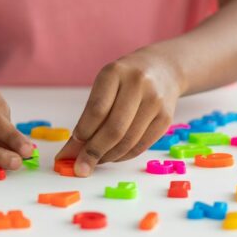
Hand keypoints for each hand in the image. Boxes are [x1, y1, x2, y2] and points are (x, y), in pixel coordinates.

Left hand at [57, 49, 182, 176]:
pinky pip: (142, 145)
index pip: (97, 110)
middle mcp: (137, 84)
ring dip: (108, 157)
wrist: (163, 69)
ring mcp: (155, 101)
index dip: (84, 132)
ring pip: (128, 140)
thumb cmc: (123, 81)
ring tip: (95, 162)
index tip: (72, 148)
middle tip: (80, 167)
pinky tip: (112, 156)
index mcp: (115, 73)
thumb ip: (88, 116)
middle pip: (114, 128)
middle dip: (94, 152)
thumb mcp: (104, 86)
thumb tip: (70, 152)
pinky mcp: (166, 118)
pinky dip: (124, 156)